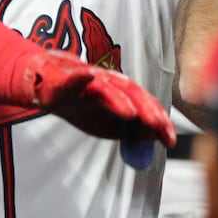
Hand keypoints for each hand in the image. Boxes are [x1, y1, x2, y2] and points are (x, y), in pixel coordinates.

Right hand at [29, 50, 176, 152]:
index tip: (170, 140)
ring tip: (131, 113)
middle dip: (146, 109)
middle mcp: (109, 83)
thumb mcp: (109, 126)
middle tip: (158, 126)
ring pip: (107, 87)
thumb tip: (155, 135)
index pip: (145, 104)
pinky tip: (88, 77)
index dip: (159, 120)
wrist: (47, 85)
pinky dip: (81, 77)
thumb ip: (132, 130)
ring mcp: (88, 79)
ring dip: (119, 98)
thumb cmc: (80, 105)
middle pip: (132, 93)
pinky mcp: (66, 80)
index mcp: (121, 93)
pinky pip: (74, 79)